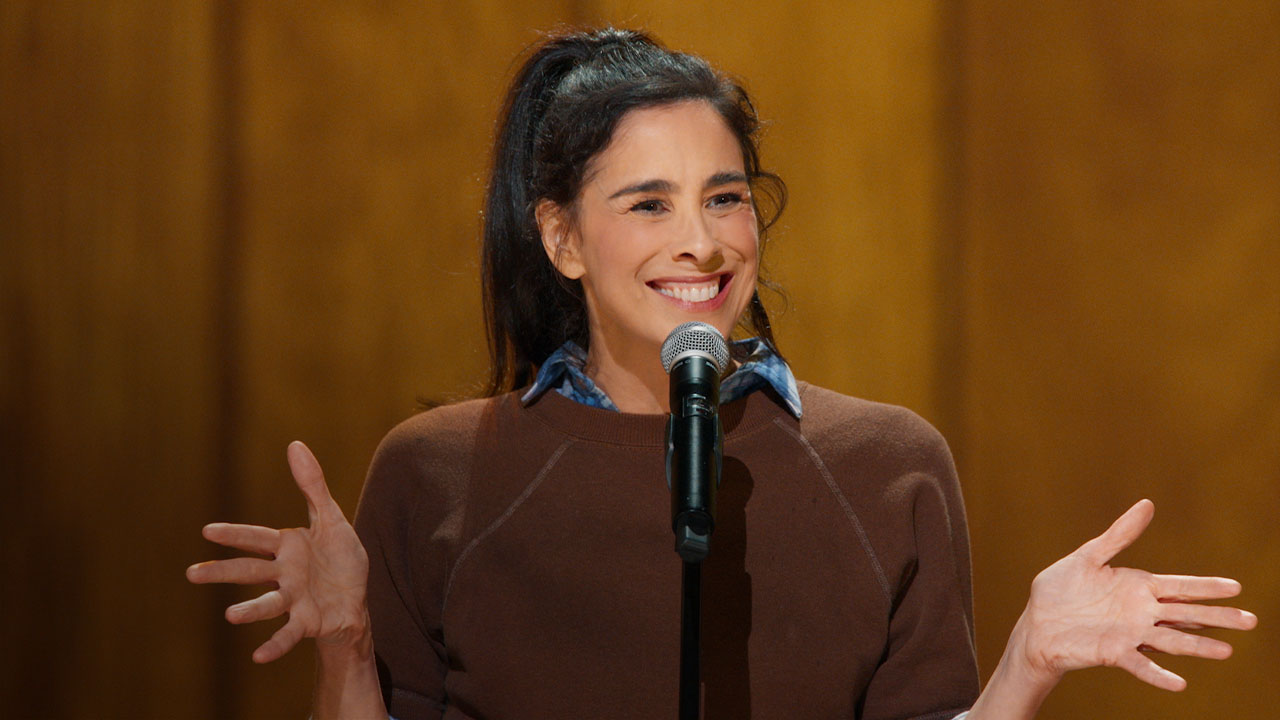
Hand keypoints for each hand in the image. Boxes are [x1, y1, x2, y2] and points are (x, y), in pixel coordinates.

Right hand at [187, 441, 370, 662]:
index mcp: (287, 547)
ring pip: (268, 604)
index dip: (236, 535)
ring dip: (250, 610)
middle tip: (191, 574)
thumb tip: (294, 444)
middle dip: (223, 572)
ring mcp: (293, 599)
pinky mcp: (307, 621)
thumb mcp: (331, 518)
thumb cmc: (339, 559)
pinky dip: (274, 644)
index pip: (257, 538)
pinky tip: (258, 657)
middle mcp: (284, 574)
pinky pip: (289, 633)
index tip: (208, 531)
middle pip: (250, 571)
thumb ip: (312, 485)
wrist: (357, 598)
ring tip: (230, 616)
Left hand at [1012, 499, 1256, 690]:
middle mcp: (1142, 613)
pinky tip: (1179, 684)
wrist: (1036, 624)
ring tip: (1226, 652)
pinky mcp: (1113, 654)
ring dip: (1197, 646)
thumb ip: (1119, 535)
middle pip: (1187, 615)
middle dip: (1218, 618)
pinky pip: (1140, 666)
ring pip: (1172, 641)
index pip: (1181, 586)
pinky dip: (1158, 675)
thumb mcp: (1088, 556)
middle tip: (1251, 621)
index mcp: (1138, 587)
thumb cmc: (1061, 591)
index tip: (1236, 587)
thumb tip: (1148, 504)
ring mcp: (1130, 635)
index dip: (1207, 587)